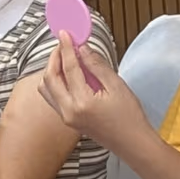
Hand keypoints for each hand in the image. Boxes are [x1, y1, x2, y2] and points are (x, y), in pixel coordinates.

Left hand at [38, 33, 147, 147]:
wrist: (132, 143)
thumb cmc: (129, 118)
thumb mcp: (117, 87)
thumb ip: (97, 66)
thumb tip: (83, 48)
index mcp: (81, 102)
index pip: (69, 68)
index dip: (66, 48)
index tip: (66, 34)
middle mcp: (68, 111)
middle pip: (50, 78)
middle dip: (55, 58)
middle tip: (64, 44)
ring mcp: (65, 117)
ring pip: (47, 89)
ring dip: (52, 70)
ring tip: (65, 58)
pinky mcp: (68, 120)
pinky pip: (53, 97)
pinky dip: (55, 82)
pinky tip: (68, 75)